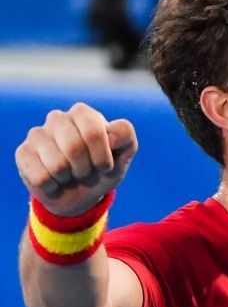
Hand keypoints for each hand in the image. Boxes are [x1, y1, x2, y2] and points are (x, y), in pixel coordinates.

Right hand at [15, 103, 136, 215]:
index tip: (105, 166)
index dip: (102, 157)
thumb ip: (125, 136)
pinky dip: (54, 186)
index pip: (93, 132)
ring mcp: (37, 134)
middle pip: (74, 148)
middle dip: (86, 168)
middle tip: (86, 171)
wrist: (80, 193)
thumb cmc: (103, 168)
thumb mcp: (123, 153)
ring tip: (70, 174)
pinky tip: (54, 180)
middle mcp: (58, 118)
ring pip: (57, 165)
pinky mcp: (23, 153)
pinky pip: (41, 178)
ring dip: (69, 178)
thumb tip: (108, 135)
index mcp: (83, 113)